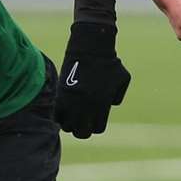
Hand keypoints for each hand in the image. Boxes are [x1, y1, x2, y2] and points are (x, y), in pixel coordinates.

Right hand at [55, 21, 130, 138]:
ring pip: (67, 127)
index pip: (97, 129)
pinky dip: (60, 117)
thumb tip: (110, 105)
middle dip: (82, 129)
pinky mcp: (61, 95)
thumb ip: (118, 96)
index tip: (94, 119)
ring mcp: (73, 102)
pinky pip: (57, 116)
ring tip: (72, 115)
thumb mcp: (123, 80)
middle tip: (82, 121)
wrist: (91, 48)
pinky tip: (63, 110)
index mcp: (102, 105)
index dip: (96, 126)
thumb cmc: (110, 63)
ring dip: (70, 124)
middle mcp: (87, 107)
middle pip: (81, 133)